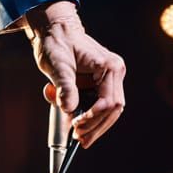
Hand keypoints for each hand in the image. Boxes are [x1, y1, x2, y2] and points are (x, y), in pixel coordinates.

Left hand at [25, 0, 125, 147]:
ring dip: (95, 127)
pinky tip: (79, 126)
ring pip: (111, 111)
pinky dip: (91, 119)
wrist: (56, 32)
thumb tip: (70, 109)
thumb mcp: (57, 66)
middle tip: (79, 141)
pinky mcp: (103, 83)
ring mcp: (111, 78)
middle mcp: (115, 72)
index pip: (108, 101)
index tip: (75, 125)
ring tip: (79, 138)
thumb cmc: (57, 44)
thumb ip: (64, 88)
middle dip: (96, 127)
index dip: (92, 118)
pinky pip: (102, 106)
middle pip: (114, 110)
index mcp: (109, 66)